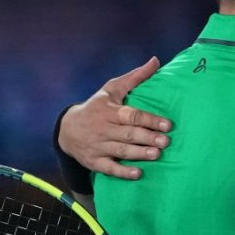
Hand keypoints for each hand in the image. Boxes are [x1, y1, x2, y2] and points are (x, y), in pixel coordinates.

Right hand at [59, 57, 171, 178]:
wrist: (67, 129)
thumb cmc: (96, 106)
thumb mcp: (112, 89)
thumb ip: (135, 77)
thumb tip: (156, 60)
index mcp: (109, 110)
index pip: (131, 115)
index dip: (149, 120)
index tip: (167, 125)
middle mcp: (103, 128)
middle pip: (127, 134)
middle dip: (147, 137)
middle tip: (166, 141)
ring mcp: (98, 146)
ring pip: (120, 150)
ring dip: (139, 154)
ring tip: (157, 154)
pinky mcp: (94, 161)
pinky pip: (109, 168)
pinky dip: (123, 172)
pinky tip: (137, 173)